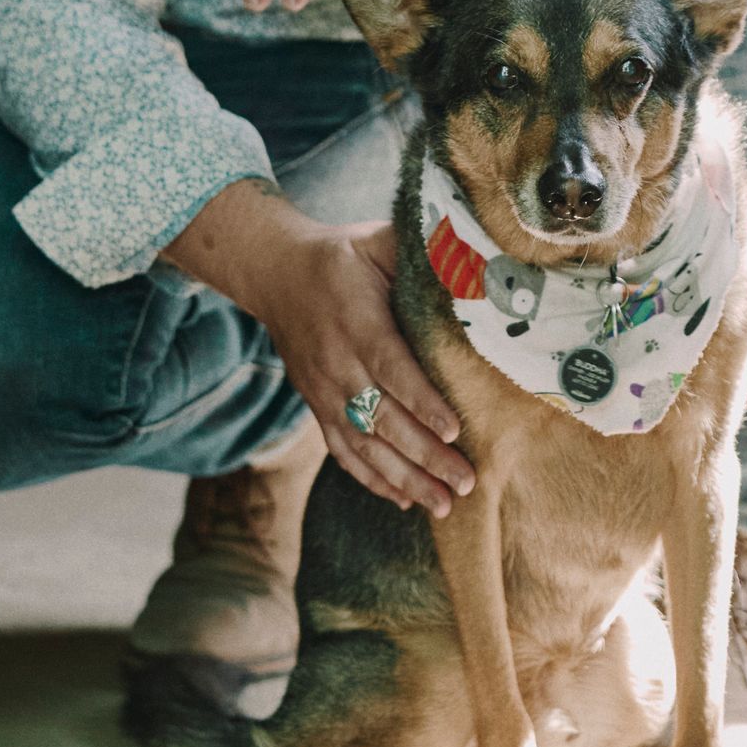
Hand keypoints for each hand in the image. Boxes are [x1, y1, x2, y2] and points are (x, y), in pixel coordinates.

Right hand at [165, 181, 474, 515]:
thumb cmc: (342, 256)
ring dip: (403, 479)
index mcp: (356, 321)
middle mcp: (337, 363)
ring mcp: (323, 391)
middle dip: (424, 455)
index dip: (421, 401)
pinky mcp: (316, 406)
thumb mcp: (377, 241)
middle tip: (465, 482)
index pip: (390, 366)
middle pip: (382, 417)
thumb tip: (470, 258)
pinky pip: (342, 451)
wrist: (275, 274)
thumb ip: (419, 252)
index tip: (453, 430)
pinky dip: (370, 479)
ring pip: (363, 445)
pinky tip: (402, 500)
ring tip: (443, 505)